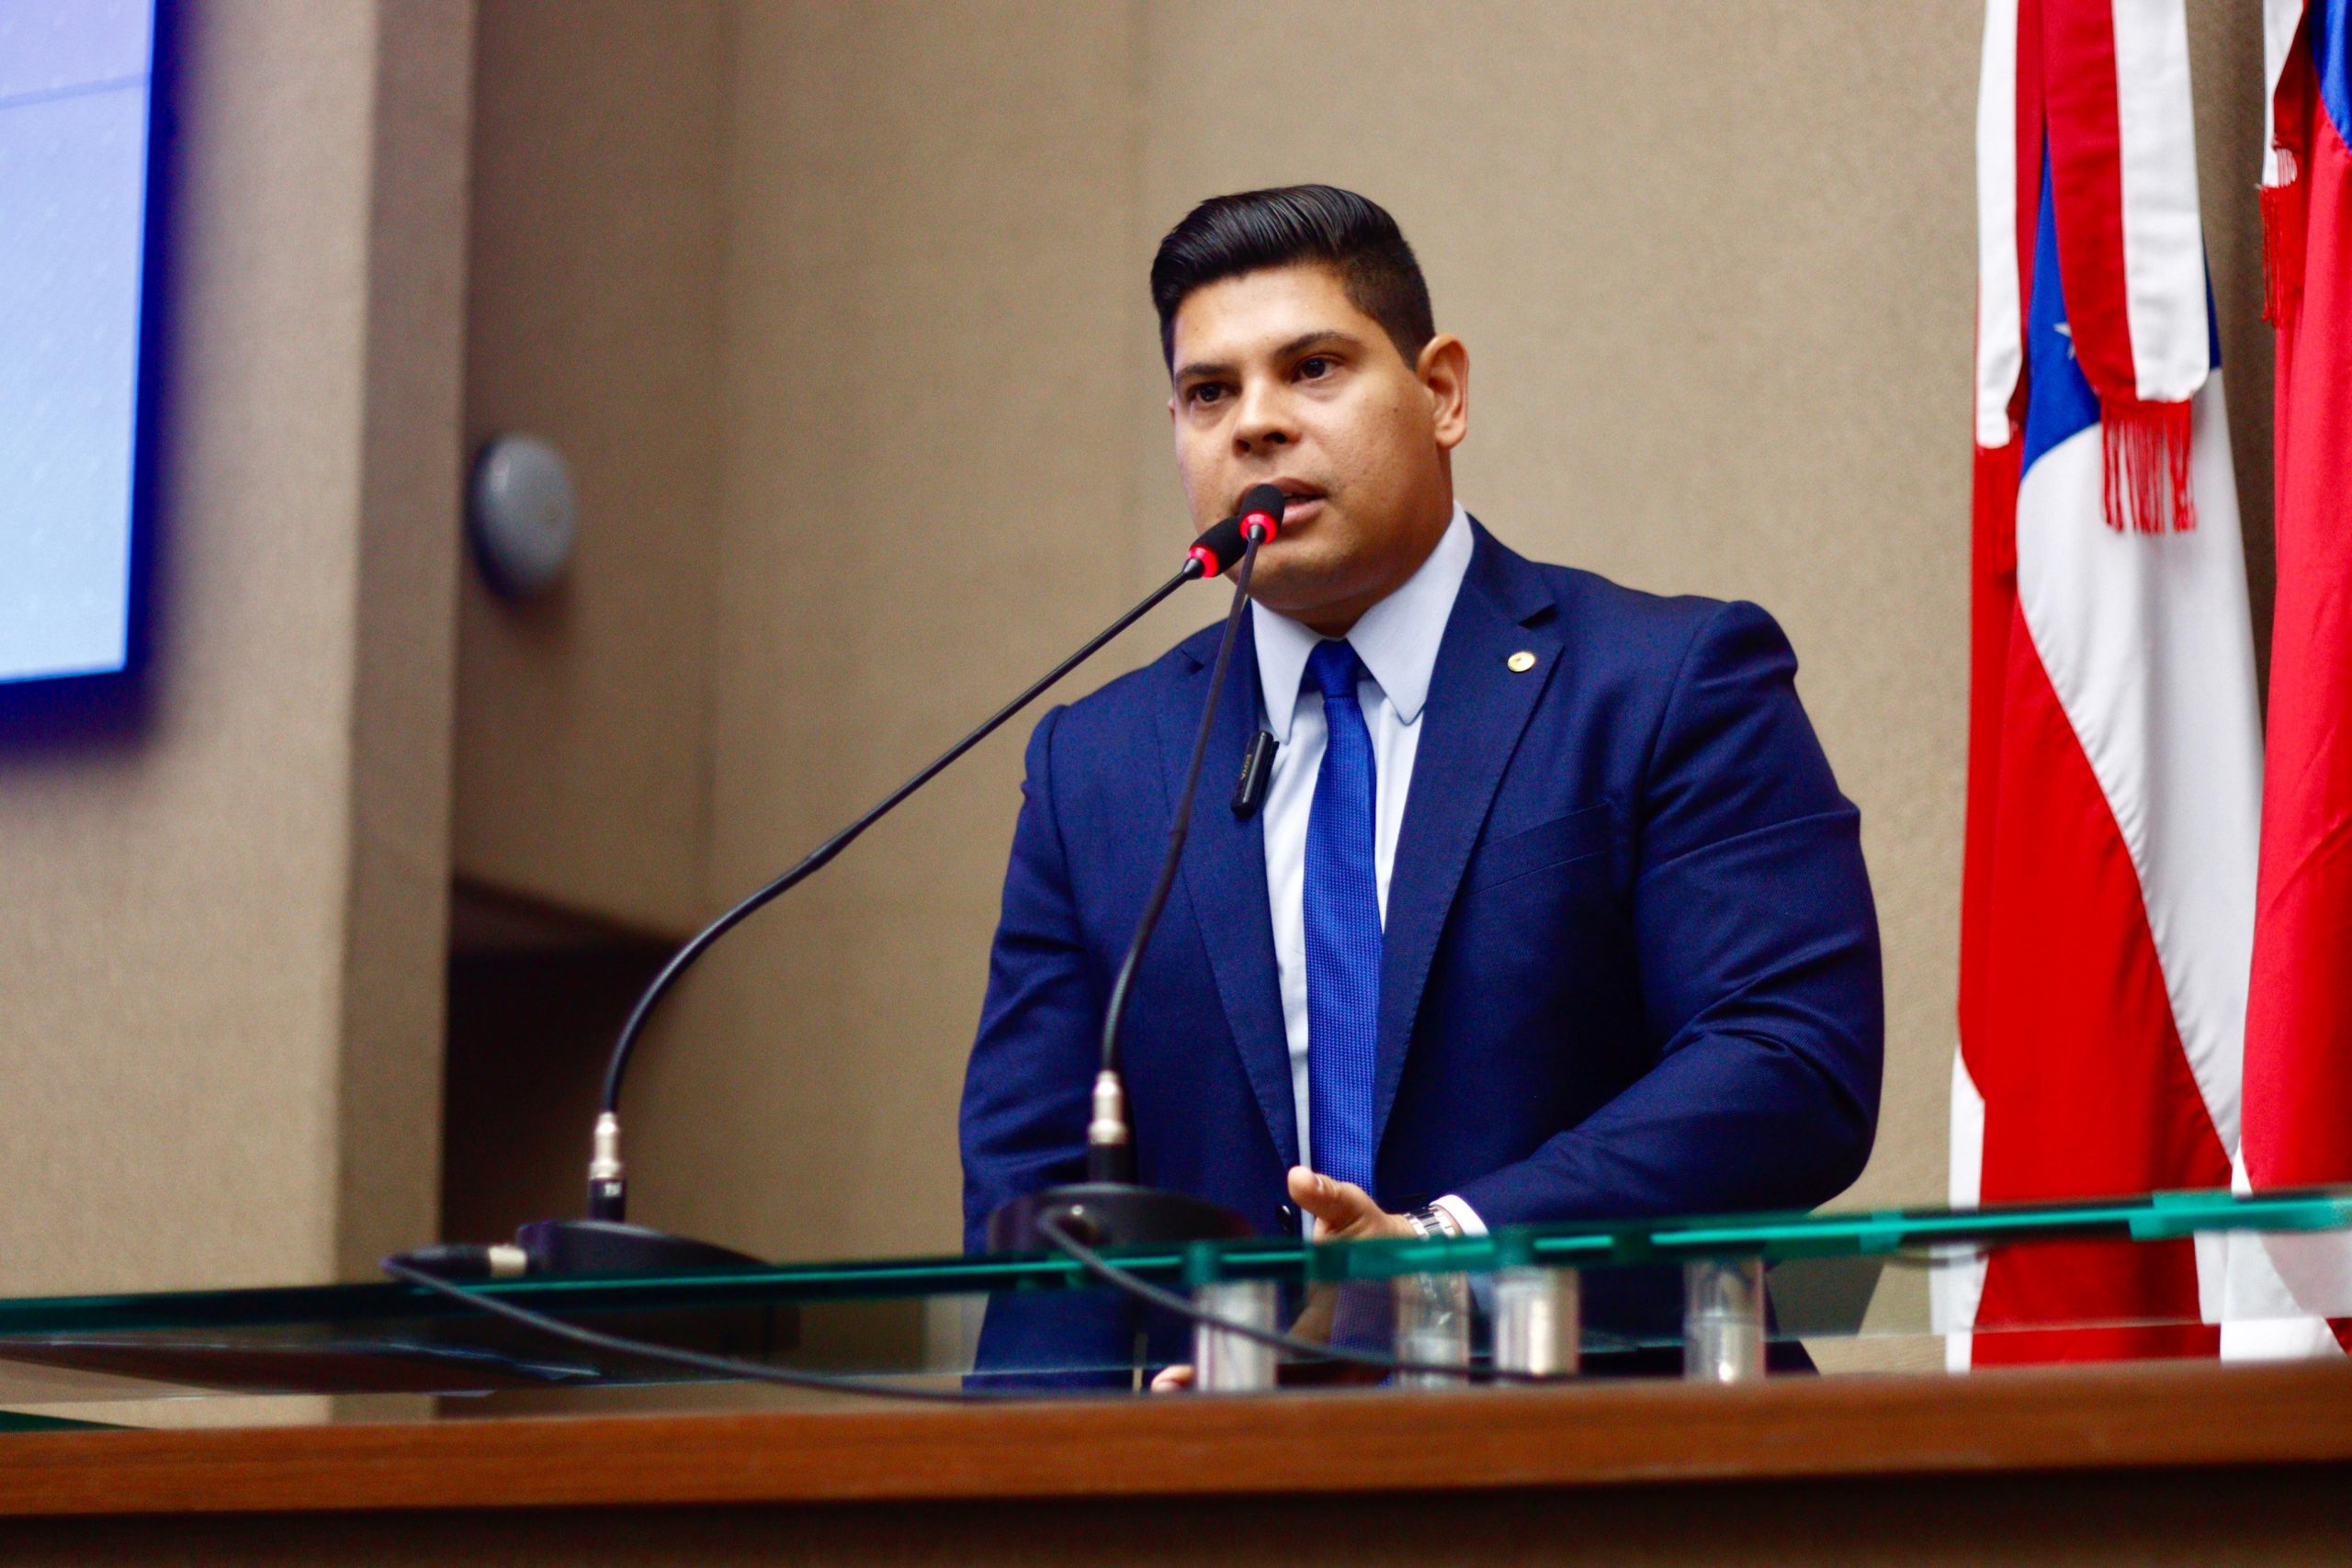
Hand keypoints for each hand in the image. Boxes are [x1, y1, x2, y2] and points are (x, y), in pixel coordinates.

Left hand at [1147, 1169, 1409, 1394]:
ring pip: (1271, 1387)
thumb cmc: (1379, 1235)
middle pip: (1268, 1387)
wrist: (1414, 1261)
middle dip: (1216, 1386)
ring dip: (1223, 1385)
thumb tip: (1300, 1178)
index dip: (1233, 1368)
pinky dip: (1240, 1376)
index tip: (1183, 1375)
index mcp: (1336, 1331)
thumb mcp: (1354, 1210)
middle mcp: (1331, 1358)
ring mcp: (1324, 1364)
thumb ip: (1326, 1196)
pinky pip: (1276, 1376)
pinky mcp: (1316, 1361)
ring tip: (1168, 1388)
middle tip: (1164, 1388)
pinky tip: (1199, 1377)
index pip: (1278, 1363)